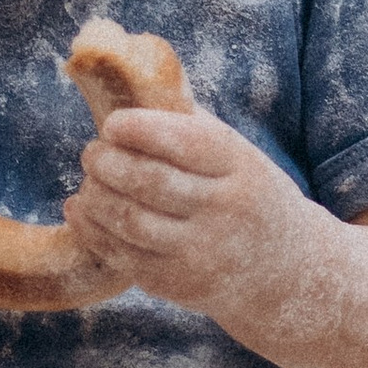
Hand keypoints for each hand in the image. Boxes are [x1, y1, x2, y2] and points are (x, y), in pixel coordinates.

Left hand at [73, 108, 316, 324]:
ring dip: (96, 197)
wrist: (284, 268)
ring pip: (131, 221)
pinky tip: (83, 211)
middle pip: (150, 182)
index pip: (182, 142)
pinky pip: (124, 256)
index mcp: (239, 166)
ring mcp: (201, 252)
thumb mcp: (239, 154)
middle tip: (91, 152)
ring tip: (89, 182)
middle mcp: (224, 209)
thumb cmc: (248, 195)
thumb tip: (135, 84)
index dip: (138, 130)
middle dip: (107, 162)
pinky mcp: (178, 283)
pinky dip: (93, 231)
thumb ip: (192, 125)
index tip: (112, 124)